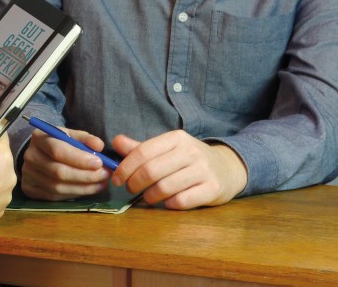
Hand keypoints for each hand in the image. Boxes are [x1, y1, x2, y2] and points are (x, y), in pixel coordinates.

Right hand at [20, 127, 110, 200]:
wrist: (39, 154)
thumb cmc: (58, 143)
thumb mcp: (70, 135)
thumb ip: (85, 139)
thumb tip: (99, 146)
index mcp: (39, 138)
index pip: (58, 150)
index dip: (79, 159)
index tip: (99, 163)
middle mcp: (30, 156)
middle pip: (58, 171)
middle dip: (85, 175)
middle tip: (105, 175)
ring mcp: (28, 175)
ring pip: (57, 187)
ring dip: (83, 188)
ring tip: (101, 184)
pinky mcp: (30, 189)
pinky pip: (55, 196)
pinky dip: (74, 194)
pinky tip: (88, 189)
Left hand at [111, 130, 248, 209]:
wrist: (227, 168)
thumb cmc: (189, 159)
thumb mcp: (167, 148)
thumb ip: (141, 148)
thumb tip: (116, 141)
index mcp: (176, 138)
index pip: (142, 152)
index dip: (125, 168)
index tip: (117, 179)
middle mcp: (191, 152)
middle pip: (151, 171)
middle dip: (134, 183)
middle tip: (130, 189)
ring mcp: (204, 170)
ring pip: (164, 188)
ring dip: (150, 196)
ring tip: (148, 197)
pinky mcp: (213, 189)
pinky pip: (182, 201)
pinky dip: (169, 205)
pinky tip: (167, 202)